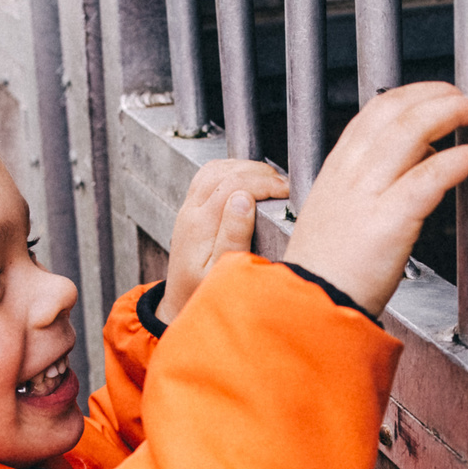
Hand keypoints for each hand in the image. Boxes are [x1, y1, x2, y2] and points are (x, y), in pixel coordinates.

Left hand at [155, 158, 290, 326]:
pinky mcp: (191, 208)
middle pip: (224, 172)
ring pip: (215, 169)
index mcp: (200, 225)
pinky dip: (231, 169)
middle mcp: (191, 211)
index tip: (286, 191)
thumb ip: (233, 235)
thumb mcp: (221, 270)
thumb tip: (244, 199)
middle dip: (259, 172)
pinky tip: (248, 178)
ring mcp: (189, 207)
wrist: (181, 300)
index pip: (233, 185)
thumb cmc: (204, 290)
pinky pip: (208, 175)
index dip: (264, 182)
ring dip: (245, 168)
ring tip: (271, 180)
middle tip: (284, 185)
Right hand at [284, 82, 467, 317]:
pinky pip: (432, 175)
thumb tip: (419, 158)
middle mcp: (350, 172)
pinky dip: (462, 159)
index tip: (440, 93)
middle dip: (439, 95)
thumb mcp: (338, 212)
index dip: (414, 94)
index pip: (377, 110)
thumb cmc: (329, 270)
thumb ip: (372, 182)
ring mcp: (368, 193)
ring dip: (454, 112)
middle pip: (397, 110)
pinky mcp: (390, 219)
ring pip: (414, 130)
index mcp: (337, 168)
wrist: (311, 306)